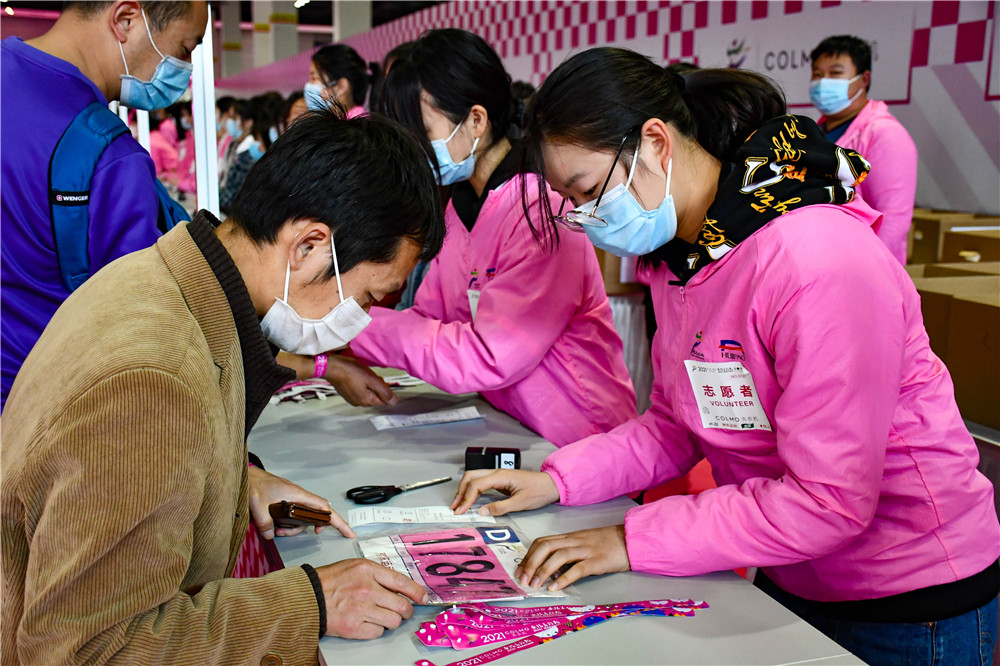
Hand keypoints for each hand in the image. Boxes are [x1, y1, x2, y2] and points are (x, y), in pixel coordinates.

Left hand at [247, 465, 353, 539]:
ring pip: (303, 519)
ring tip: (279, 532)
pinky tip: (276, 527)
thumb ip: (265, 522)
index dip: (338, 521)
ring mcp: (293, 499)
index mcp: (299, 495)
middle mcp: (299, 497)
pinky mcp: (287, 502)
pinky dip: (288, 525)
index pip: (324, 508)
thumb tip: (270, 535)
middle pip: (316, 516)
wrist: (248, 475)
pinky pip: (294, 516)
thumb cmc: (256, 483)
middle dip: (313, 527)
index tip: (348, 532)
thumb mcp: (258, 504)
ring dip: (294, 529)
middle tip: (312, 535)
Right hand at [316, 559, 428, 638]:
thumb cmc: (331, 580)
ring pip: (393, 621)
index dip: (417, 592)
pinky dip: (376, 629)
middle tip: (404, 611)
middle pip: (402, 605)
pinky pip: (378, 632)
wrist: (308, 597)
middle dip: (407, 611)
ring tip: (383, 616)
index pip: (402, 582)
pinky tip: (369, 622)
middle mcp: (366, 589)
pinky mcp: (354, 627)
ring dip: (392, 621)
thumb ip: (378, 574)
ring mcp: (360, 609)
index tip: (423, 598)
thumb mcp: (355, 566)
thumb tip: (400, 587)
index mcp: (368, 570)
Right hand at [324, 355, 396, 406]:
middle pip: (375, 397)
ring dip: (368, 384)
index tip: (378, 379)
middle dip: (376, 386)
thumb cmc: (351, 371)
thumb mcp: (372, 379)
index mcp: (366, 401)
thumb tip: (393, 402)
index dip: (384, 388)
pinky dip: (361, 384)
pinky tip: (356, 376)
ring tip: (362, 375)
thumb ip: (384, 391)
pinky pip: (359, 391)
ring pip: (367, 393)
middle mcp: (359, 403)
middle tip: (370, 375)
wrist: (332, 367)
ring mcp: (351, 399)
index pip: (384, 400)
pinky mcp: (346, 394)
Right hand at [450, 469, 559, 515]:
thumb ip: (500, 508)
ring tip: (459, 504)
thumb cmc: (539, 492)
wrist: (552, 485)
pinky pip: (481, 482)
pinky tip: (470, 500)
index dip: (466, 498)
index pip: (476, 484)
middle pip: (471, 477)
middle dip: (460, 491)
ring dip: (465, 490)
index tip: (460, 511)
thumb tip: (481, 512)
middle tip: (455, 507)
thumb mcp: (520, 503)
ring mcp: (498, 475)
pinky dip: (472, 490)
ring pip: (475, 478)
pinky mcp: (500, 480)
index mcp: (501, 476)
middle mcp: (497, 473)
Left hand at [515, 525, 629, 591]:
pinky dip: (563, 578)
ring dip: (543, 571)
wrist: (631, 539)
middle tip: (522, 579)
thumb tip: (549, 569)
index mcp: (570, 537)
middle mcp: (574, 541)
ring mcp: (586, 550)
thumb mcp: (583, 543)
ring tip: (535, 585)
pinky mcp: (597, 561)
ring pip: (558, 556)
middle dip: (530, 563)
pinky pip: (577, 569)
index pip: (542, 542)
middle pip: (546, 547)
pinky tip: (554, 587)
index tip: (519, 570)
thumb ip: (568, 552)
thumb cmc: (607, 543)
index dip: (528, 555)